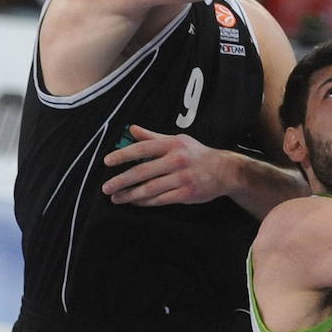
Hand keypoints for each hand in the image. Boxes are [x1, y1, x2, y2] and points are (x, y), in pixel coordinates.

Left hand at [101, 125, 233, 205]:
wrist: (225, 171)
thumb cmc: (197, 154)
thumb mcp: (178, 140)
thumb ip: (153, 137)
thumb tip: (132, 129)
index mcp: (172, 144)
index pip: (142, 149)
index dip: (123, 155)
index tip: (107, 162)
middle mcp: (177, 160)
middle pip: (142, 172)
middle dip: (121, 181)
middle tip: (106, 188)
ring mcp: (182, 178)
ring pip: (149, 189)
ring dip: (130, 195)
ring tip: (116, 198)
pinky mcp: (187, 194)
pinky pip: (161, 200)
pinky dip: (145, 202)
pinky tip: (135, 202)